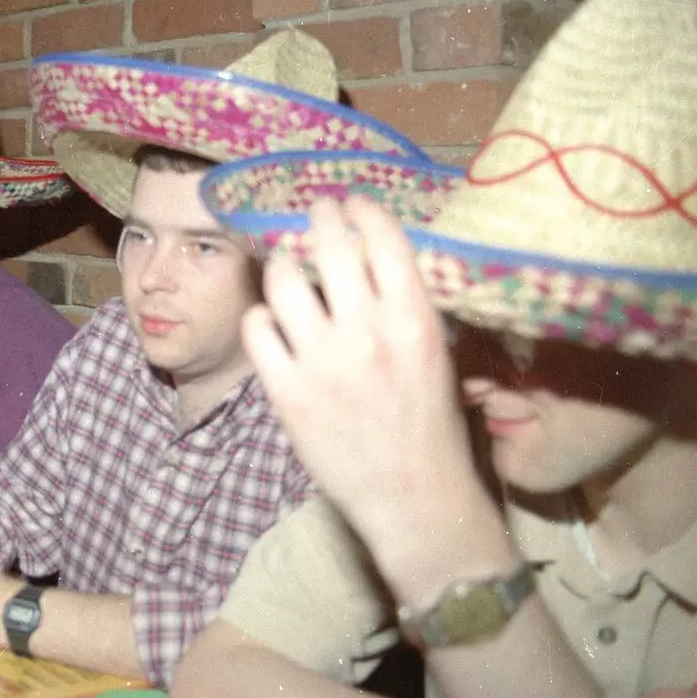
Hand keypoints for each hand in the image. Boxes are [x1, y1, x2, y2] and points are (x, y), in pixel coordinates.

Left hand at [240, 197, 504, 595]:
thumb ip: (408, 307)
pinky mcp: (286, 391)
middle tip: (313, 213)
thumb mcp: (439, 355)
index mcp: (414, 319)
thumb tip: (377, 259)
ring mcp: (322, 362)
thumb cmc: (430, 424)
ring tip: (286, 266)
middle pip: (329, 248)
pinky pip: (257, 329)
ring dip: (283, 265)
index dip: (362, 212)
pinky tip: (270, 321)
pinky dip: (260, 317)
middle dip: (318, 219)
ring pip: (283, 282)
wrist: (412, 494)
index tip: (351, 204)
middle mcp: (366, 333)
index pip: (383, 240)